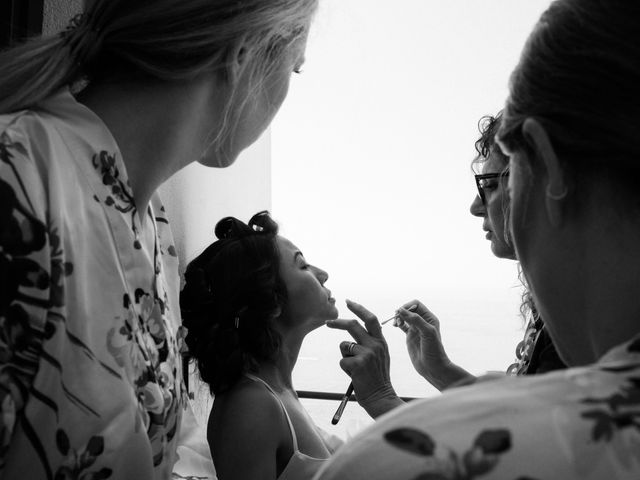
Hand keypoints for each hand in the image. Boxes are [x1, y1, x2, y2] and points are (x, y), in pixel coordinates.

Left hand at [325, 299, 403, 417]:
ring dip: (345, 356)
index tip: (348, 302)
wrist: (381, 397)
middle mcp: (376, 345)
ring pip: (344, 345)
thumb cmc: (376, 378)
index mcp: (381, 342)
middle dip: (338, 322)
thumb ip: (370, 343)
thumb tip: (352, 332)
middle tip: (327, 322)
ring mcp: (367, 353)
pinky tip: (355, 376)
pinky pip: (342, 360)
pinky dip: (345, 368)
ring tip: (355, 369)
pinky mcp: (358, 363)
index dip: (359, 309)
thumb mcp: (380, 356)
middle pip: (353, 325)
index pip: (371, 319)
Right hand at [396, 300, 473, 390]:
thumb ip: (415, 320)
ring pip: (404, 317)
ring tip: (395, 324)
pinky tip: (395, 326)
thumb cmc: (434, 350)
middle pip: (409, 309)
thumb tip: (401, 309)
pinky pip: (402, 325)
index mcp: (429, 318)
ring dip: (398, 317)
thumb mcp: (427, 332)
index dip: (407, 306)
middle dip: (401, 311)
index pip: (416, 304)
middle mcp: (422, 322)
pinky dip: (397, 323)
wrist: (433, 367)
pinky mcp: (410, 336)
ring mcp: (416, 329)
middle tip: (396, 318)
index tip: (401, 312)